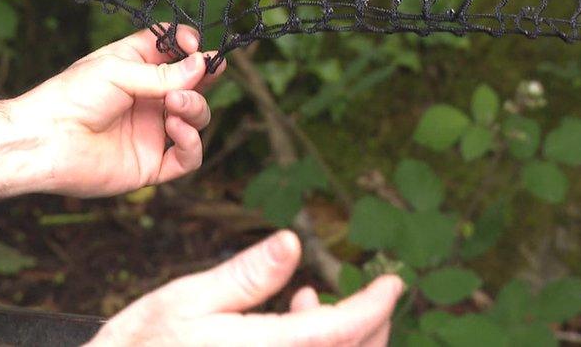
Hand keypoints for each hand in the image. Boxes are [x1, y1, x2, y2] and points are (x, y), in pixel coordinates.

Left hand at [0, 25, 224, 211]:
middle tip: (208, 71)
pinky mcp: (151, 164)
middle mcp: (147, 99)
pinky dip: (191, 143)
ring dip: (195, 107)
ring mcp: (151, 132)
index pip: (172, 52)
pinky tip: (176, 129)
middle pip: (192, 85)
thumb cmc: (71, 96)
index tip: (196, 47)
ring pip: (195, 118)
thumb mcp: (118, 71)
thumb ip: (163, 74)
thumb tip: (202, 64)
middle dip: (204, 77)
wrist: (45, 140)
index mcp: (135, 68)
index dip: (189, 47)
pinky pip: (187, 157)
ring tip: (175, 103)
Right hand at [87, 231, 403, 346]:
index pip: (346, 329)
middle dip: (370, 326)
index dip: (377, 304)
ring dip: (343, 341)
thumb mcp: (187, 300)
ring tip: (303, 299)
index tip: (393, 284)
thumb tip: (292, 242)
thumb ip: (247, 276)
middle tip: (364, 295)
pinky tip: (286, 324)